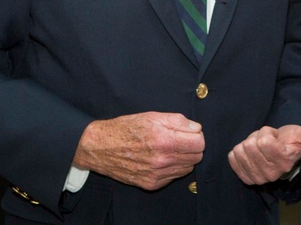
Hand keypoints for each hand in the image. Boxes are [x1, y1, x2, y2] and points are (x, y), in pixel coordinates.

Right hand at [73, 112, 204, 190]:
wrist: (101, 147)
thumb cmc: (125, 129)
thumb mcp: (152, 116)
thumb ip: (178, 121)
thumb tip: (196, 128)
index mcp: (163, 140)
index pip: (199, 142)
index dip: (196, 135)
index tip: (189, 132)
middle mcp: (162, 160)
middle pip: (197, 156)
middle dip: (192, 146)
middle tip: (179, 139)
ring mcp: (157, 175)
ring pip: (188, 168)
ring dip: (183, 158)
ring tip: (169, 148)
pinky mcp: (152, 184)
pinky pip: (174, 177)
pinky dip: (172, 168)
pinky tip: (160, 159)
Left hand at [228, 124, 300, 184]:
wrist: (280, 153)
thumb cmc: (290, 140)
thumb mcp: (300, 135)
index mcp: (284, 162)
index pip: (264, 142)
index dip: (267, 132)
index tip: (275, 136)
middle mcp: (271, 174)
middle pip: (250, 145)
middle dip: (256, 137)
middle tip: (265, 141)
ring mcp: (258, 178)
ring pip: (240, 150)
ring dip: (248, 143)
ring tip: (258, 147)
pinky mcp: (246, 177)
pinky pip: (232, 159)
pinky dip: (238, 151)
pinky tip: (250, 153)